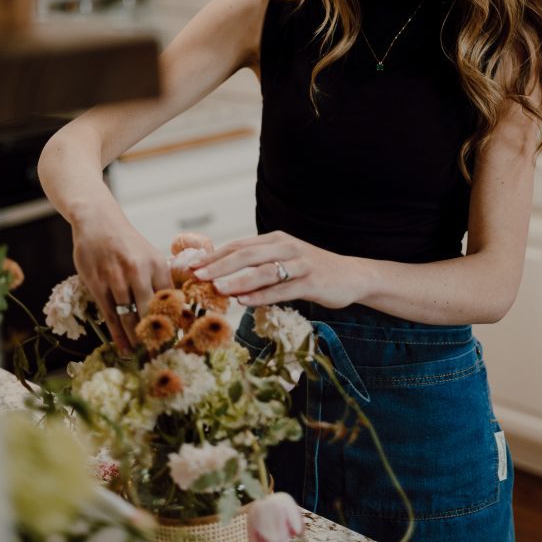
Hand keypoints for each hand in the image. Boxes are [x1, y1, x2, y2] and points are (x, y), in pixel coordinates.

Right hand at [71, 208, 171, 350]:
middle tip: (162, 355)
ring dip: (136, 339)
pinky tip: (124, 348)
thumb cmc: (127, 243)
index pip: (170, 299)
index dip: (176, 322)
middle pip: (150, 312)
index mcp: (157, 264)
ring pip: (129, 317)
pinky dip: (118, 335)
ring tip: (143, 356)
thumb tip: (179, 309)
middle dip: (157, 336)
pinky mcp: (97, 284)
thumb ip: (160, 280)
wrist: (98, 222)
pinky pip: (109, 315)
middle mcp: (138, 271)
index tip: (182, 341)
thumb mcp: (150, 255)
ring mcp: (116, 278)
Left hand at [188, 230, 364, 310]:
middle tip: (196, 275)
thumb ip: (257, 265)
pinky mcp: (312, 282)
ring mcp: (300, 264)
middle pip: (247, 254)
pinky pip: (283, 289)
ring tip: (216, 288)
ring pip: (263, 271)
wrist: (351, 275)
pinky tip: (244, 301)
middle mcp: (286, 247)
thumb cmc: (310, 271)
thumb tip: (220, 276)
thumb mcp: (283, 261)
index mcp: (275, 240)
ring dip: (238, 279)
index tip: (190, 266)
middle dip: (219, 265)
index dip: (213, 255)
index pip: (238, 245)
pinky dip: (262, 295)